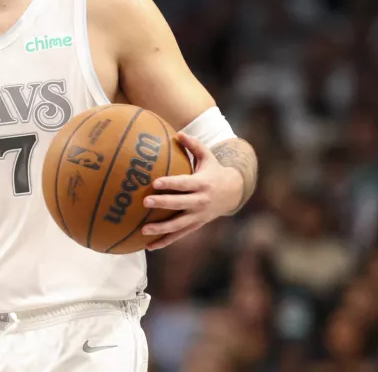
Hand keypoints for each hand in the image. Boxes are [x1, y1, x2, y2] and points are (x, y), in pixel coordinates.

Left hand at [140, 132, 241, 249]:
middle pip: (179, 204)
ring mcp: (198, 216)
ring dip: (161, 228)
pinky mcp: (195, 225)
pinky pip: (179, 235)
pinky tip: (148, 246)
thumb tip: (178, 132)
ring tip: (143, 230)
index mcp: (202, 183)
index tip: (155, 183)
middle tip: (145, 203)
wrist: (233, 193)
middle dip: (163, 204)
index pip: (184, 184)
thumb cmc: (214, 170)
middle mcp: (200, 201)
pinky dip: (164, 241)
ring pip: (178, 225)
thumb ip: (194, 145)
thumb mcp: (208, 156)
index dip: (170, 184)